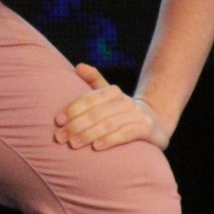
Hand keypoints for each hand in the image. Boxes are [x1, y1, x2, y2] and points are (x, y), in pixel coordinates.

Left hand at [54, 63, 172, 150]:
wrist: (154, 123)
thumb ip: (93, 80)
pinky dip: (110, 140)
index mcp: (113, 92)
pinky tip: (96, 147)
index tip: (58, 121)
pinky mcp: (147, 130)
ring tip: (73, 144)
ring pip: (109, 124)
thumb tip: (79, 66)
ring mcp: (138, 115)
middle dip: (76, 125)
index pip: (90, 99)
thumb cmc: (121, 110)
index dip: (73, 109)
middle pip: (96, 113)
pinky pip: (126, 134)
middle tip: (60, 137)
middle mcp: (126, 101)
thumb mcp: (108, 95)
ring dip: (88, 134)